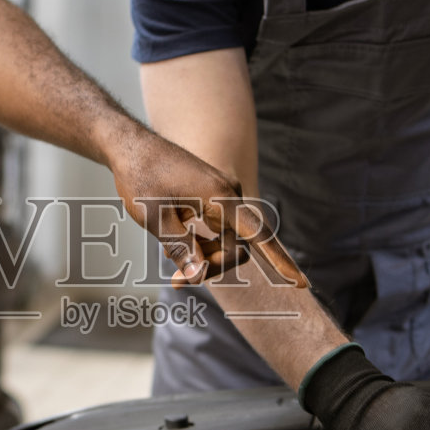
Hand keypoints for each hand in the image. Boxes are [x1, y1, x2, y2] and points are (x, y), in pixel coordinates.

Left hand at [109, 127, 305, 287]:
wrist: (130, 146)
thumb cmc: (141, 177)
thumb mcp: (155, 218)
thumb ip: (181, 248)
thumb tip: (199, 274)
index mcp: (220, 196)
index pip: (257, 235)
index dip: (279, 262)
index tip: (299, 283)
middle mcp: (229, 195)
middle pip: (238, 246)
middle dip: (213, 266)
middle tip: (176, 280)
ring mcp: (223, 196)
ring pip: (228, 242)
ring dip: (204, 257)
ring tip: (170, 260)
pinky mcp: (215, 200)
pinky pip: (219, 232)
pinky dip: (201, 245)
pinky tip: (176, 248)